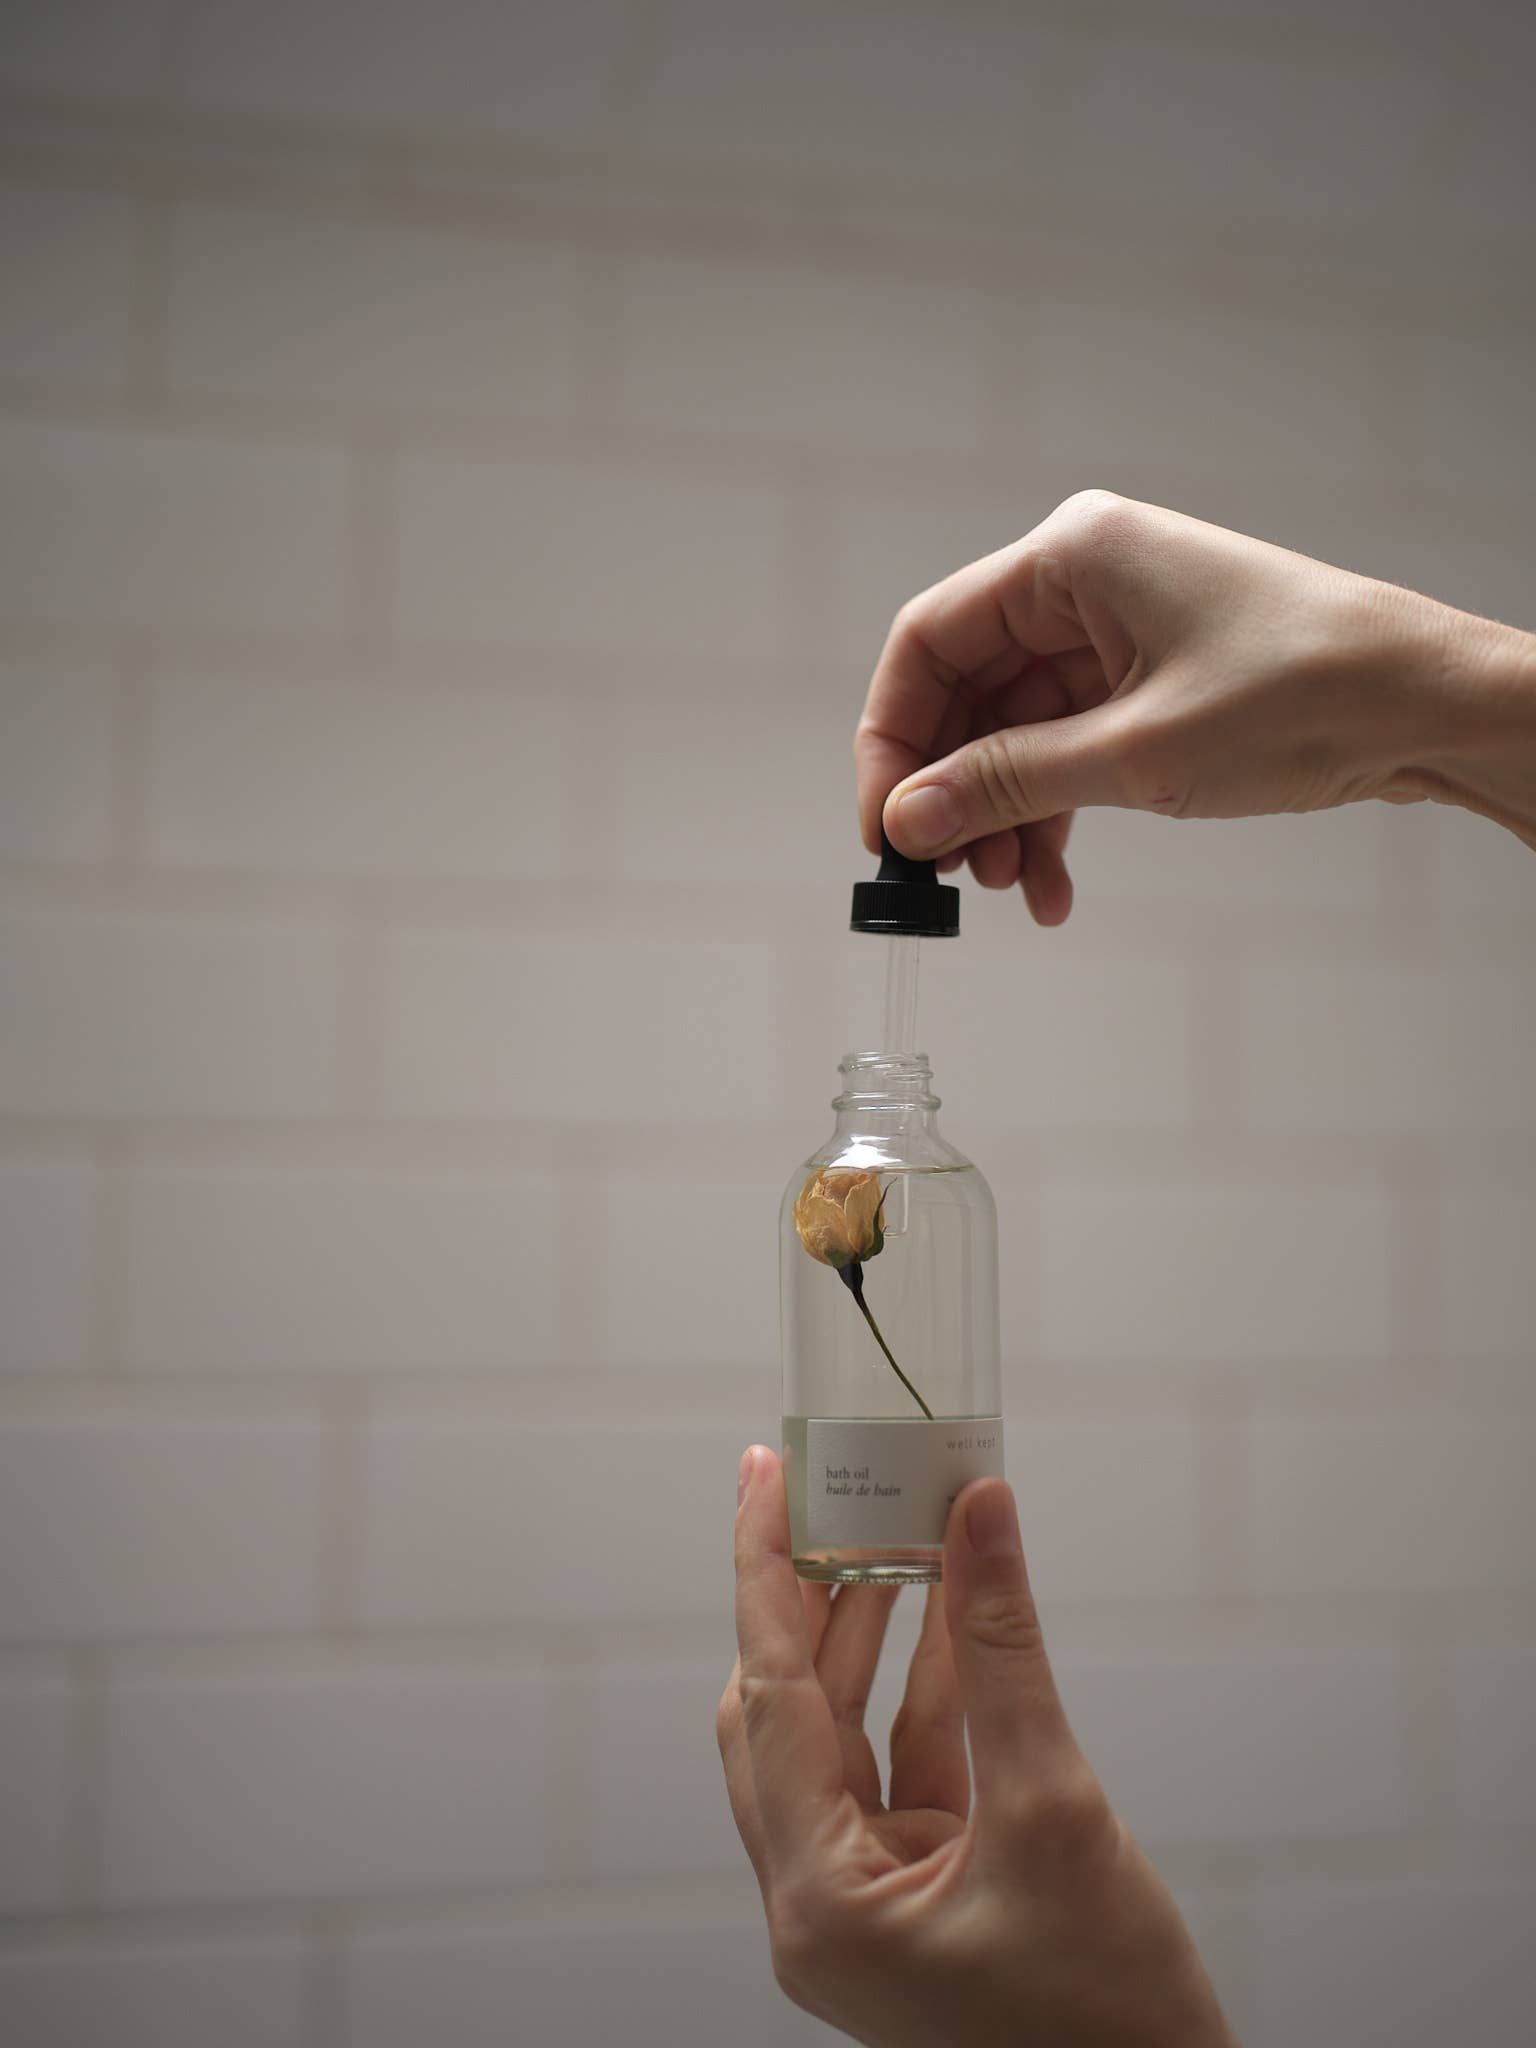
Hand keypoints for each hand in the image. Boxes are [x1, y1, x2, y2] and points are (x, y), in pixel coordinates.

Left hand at [717, 1446, 1234, 2047]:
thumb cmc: (1109, 2018)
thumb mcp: (1054, 1810)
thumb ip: (1004, 1652)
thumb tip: (981, 1514)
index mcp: (820, 1902)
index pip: (769, 1694)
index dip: (765, 1571)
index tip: (763, 1475)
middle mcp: (819, 1901)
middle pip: (785, 1711)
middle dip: (812, 1597)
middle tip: (828, 1491)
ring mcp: (864, 1899)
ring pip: (838, 1734)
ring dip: (868, 1635)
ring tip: (895, 1531)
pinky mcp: (915, 1891)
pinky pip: (898, 1764)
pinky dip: (922, 1690)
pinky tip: (945, 1613)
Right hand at [856, 489, 1535, 923]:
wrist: (1432, 708)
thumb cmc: (1304, 695)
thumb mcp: (1135, 754)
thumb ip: (1008, 784)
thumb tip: (908, 818)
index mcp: (1072, 556)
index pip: (929, 640)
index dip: (892, 738)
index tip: (885, 826)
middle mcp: (1086, 582)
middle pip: (968, 691)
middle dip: (954, 789)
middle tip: (949, 873)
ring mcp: (1121, 631)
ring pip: (1017, 731)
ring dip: (1006, 815)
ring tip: (1013, 888)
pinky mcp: (1153, 679)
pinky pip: (1070, 747)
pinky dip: (1056, 813)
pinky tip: (1054, 883)